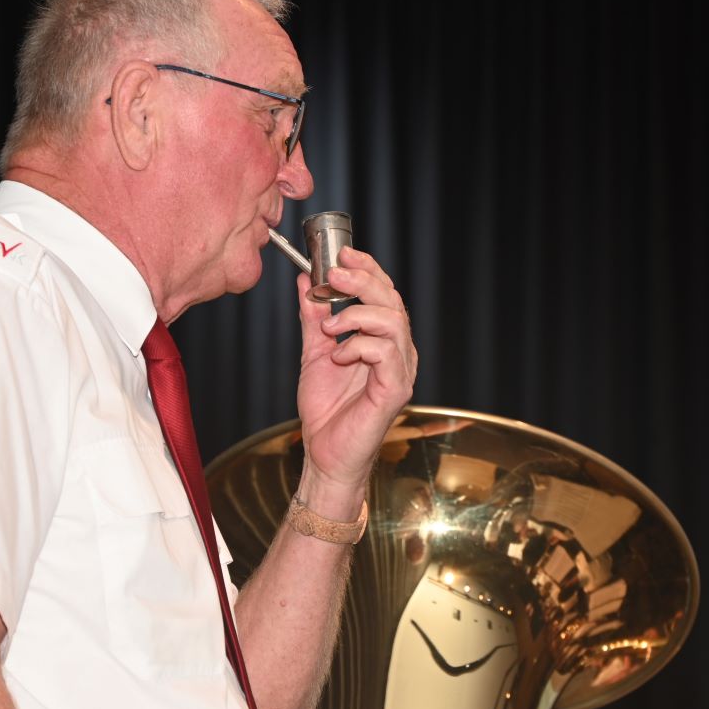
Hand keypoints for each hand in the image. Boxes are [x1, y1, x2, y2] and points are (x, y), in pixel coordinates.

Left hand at [294, 246, 416, 510]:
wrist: (324, 453)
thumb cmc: (326, 411)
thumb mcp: (314, 353)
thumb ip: (314, 317)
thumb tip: (307, 281)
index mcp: (384, 341)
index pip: (385, 294)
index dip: (367, 269)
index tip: (341, 254)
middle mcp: (400, 352)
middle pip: (393, 301)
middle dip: (362, 281)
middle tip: (333, 276)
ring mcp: (401, 371)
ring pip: (393, 322)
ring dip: (356, 316)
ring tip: (329, 328)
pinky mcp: (396, 390)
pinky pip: (385, 352)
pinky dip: (358, 346)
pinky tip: (339, 356)